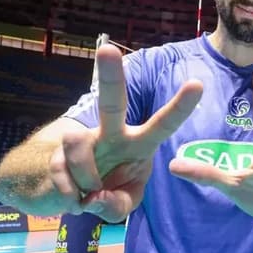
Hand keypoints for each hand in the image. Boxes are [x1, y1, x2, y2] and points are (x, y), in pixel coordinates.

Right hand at [51, 44, 203, 220]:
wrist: (64, 196)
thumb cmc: (105, 190)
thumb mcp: (122, 204)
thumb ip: (117, 205)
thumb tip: (95, 196)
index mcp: (137, 144)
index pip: (161, 125)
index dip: (179, 107)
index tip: (197, 84)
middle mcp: (111, 134)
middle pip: (110, 102)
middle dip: (109, 75)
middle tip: (106, 48)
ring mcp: (81, 141)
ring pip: (78, 145)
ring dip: (87, 179)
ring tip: (89, 193)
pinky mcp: (55, 155)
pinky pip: (63, 174)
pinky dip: (71, 196)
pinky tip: (74, 196)